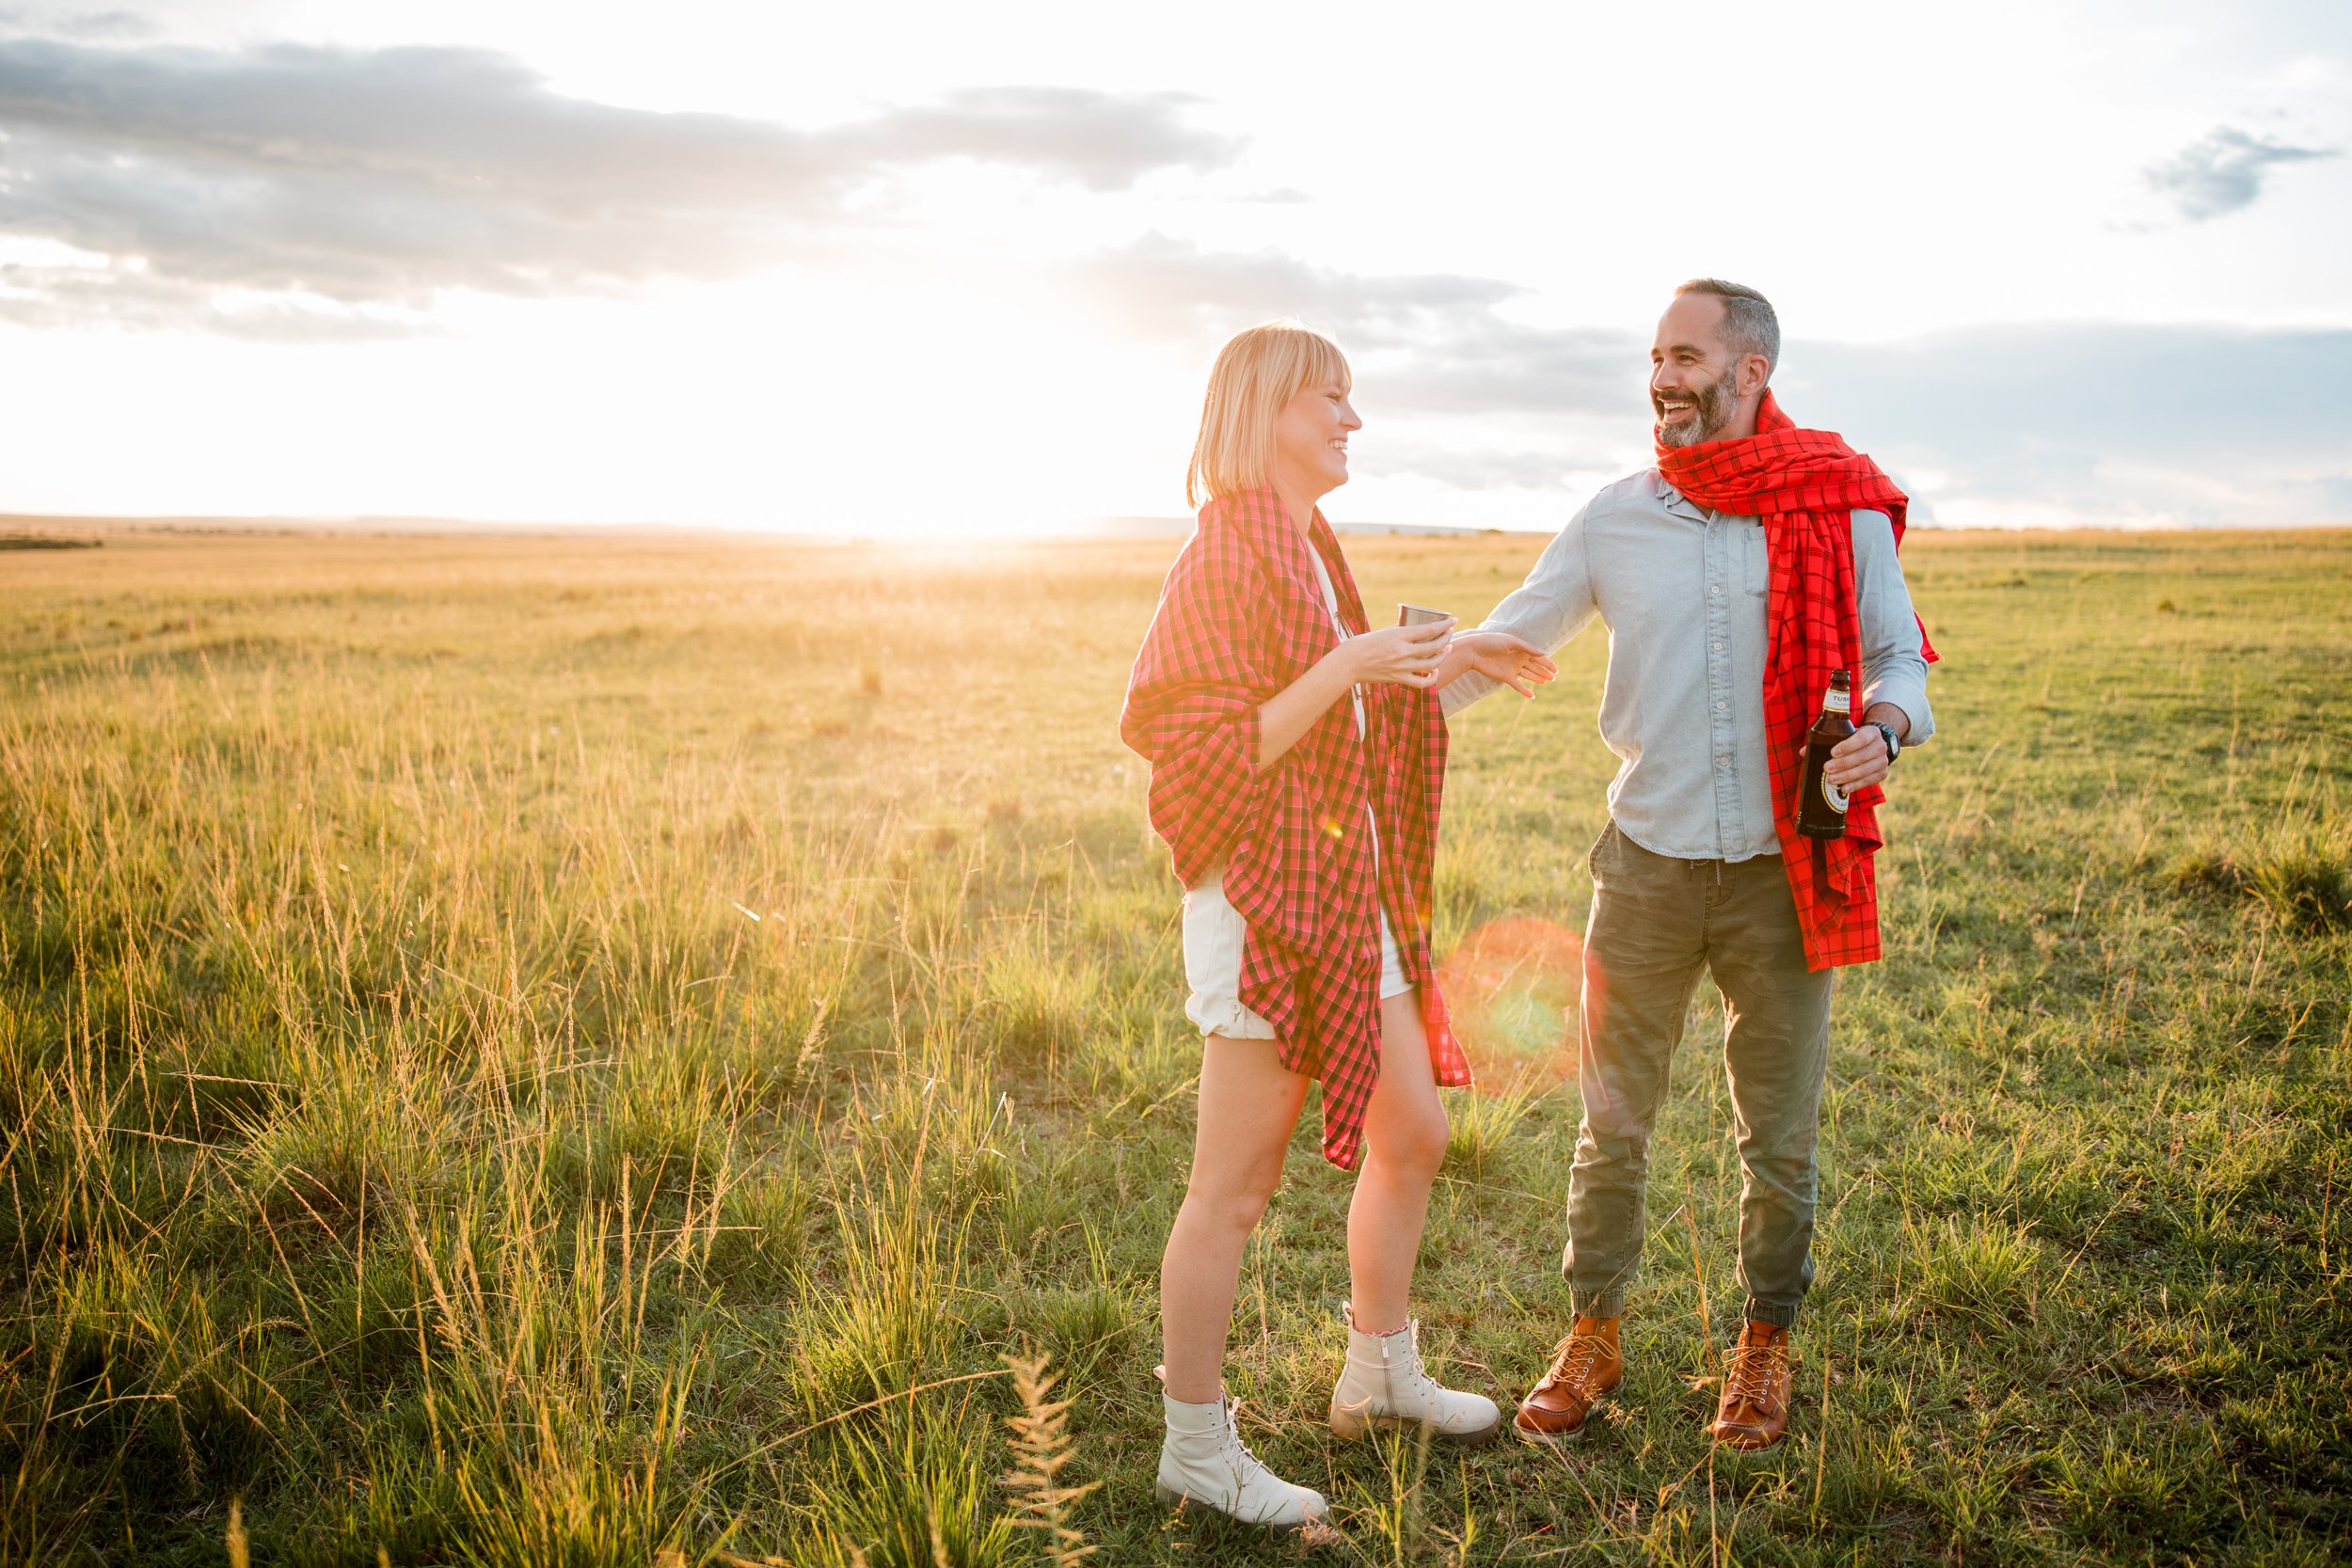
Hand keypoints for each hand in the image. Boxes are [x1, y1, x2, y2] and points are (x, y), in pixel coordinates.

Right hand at [1345, 617, 1453, 687]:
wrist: (1348, 663)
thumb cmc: (1363, 644)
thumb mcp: (1384, 632)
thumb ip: (1401, 632)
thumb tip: (1417, 630)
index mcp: (1399, 635)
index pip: (1429, 629)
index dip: (1445, 625)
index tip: (1453, 620)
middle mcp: (1403, 651)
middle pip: (1434, 645)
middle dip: (1447, 638)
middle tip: (1450, 633)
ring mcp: (1401, 667)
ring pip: (1432, 663)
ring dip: (1443, 655)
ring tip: (1447, 649)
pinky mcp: (1398, 679)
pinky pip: (1422, 682)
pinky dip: (1431, 677)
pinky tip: (1434, 671)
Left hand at [1441, 630, 1557, 696]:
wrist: (1474, 651)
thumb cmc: (1492, 642)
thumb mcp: (1511, 642)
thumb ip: (1528, 648)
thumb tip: (1545, 653)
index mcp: (1521, 649)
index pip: (1538, 657)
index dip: (1548, 663)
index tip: (1556, 670)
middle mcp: (1518, 659)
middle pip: (1535, 666)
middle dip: (1544, 671)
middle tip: (1554, 677)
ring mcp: (1512, 668)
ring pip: (1528, 675)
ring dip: (1537, 678)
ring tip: (1546, 682)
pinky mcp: (1505, 677)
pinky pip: (1517, 685)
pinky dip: (1524, 691)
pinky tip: (1532, 696)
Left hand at [1823, 725, 1891, 791]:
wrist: (1873, 746)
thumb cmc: (1854, 740)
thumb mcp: (1845, 734)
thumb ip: (1826, 740)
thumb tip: (1803, 752)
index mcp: (1872, 732)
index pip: (1861, 738)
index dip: (1847, 746)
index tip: (1832, 753)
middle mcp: (1881, 745)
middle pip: (1862, 756)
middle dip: (1843, 764)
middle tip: (1827, 768)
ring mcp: (1883, 761)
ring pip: (1865, 770)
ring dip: (1847, 776)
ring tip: (1831, 780)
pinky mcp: (1882, 773)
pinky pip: (1868, 781)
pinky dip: (1855, 785)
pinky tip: (1843, 788)